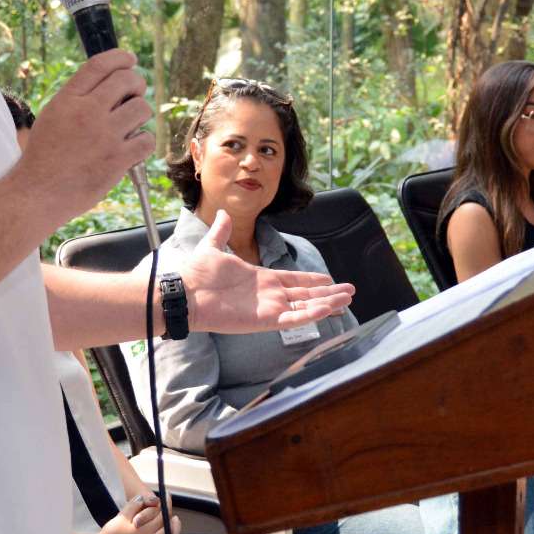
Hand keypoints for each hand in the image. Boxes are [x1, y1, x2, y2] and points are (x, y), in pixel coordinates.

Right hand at [15, 51, 153, 227]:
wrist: (37, 193)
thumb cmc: (43, 157)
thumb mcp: (52, 116)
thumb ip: (77, 99)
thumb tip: (109, 85)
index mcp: (68, 100)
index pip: (100, 65)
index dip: (120, 57)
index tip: (130, 60)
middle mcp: (87, 112)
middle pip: (127, 80)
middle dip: (137, 84)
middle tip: (135, 94)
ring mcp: (104, 136)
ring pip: (141, 108)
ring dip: (140, 115)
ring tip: (130, 126)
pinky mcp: (117, 159)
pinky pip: (146, 140)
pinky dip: (143, 142)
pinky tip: (132, 148)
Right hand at [70, 493, 179, 533]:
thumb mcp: (122, 516)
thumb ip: (135, 505)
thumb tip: (143, 498)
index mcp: (148, 530)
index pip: (163, 514)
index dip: (166, 503)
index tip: (166, 495)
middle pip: (168, 527)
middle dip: (169, 514)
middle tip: (167, 506)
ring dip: (171, 529)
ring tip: (171, 521)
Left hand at [179, 210, 354, 332]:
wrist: (184, 291)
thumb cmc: (197, 273)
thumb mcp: (212, 247)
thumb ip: (222, 232)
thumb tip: (225, 213)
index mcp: (260, 279)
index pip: (293, 280)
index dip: (311, 280)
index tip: (328, 279)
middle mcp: (268, 295)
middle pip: (305, 295)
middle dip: (328, 293)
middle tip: (349, 292)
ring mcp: (268, 308)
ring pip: (304, 307)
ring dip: (326, 303)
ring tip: (346, 300)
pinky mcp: (264, 320)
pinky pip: (293, 319)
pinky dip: (310, 315)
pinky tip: (326, 309)